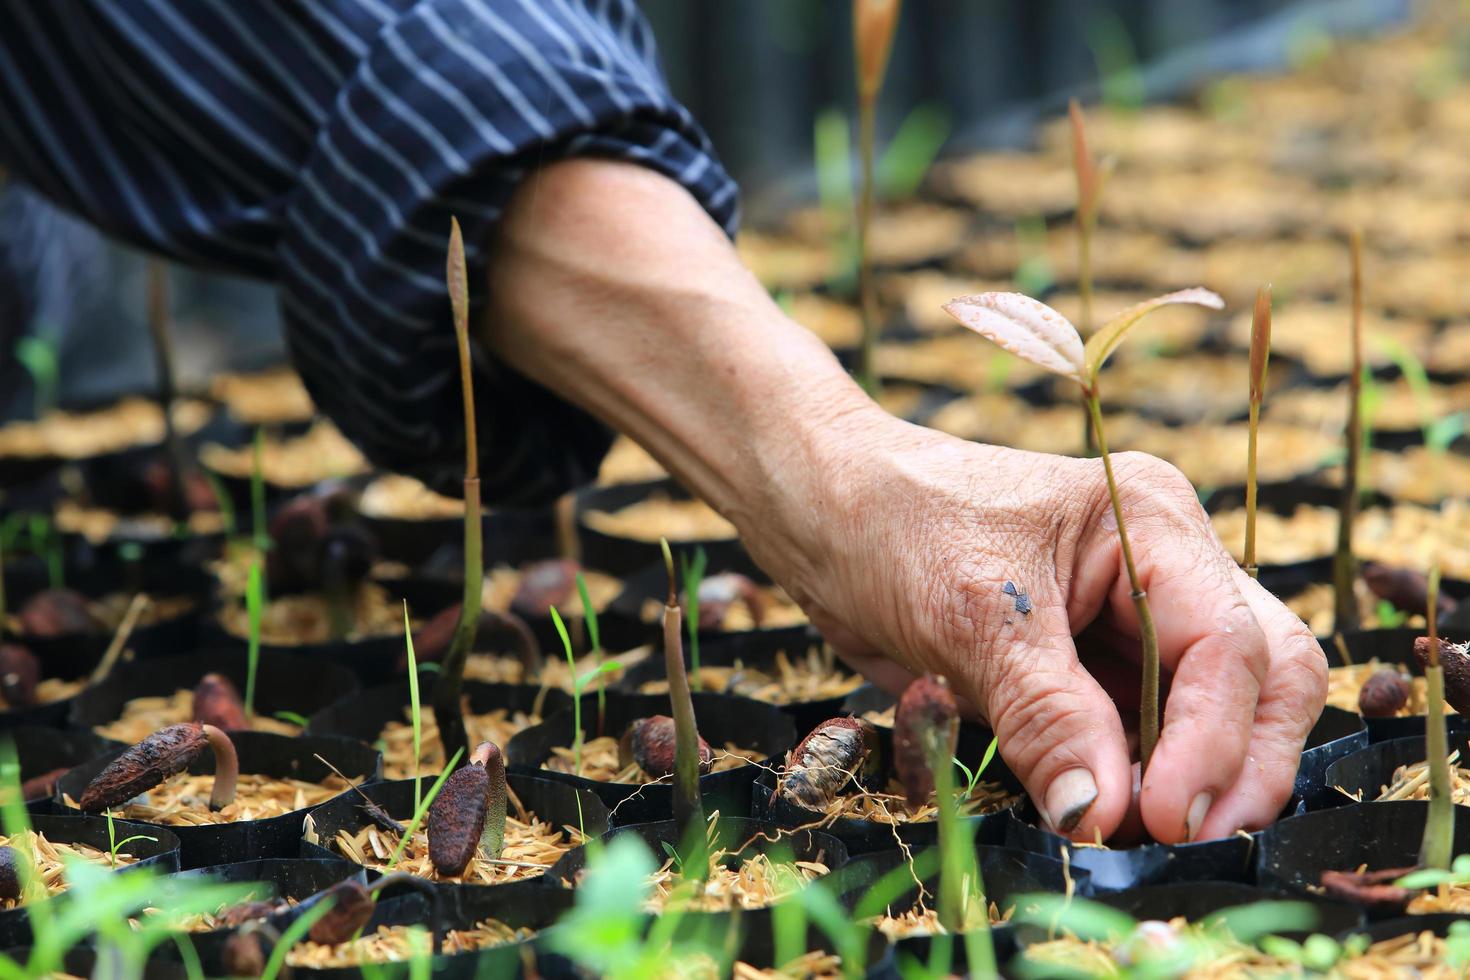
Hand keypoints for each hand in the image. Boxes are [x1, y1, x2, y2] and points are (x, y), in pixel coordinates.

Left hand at [750, 413, 1327, 844]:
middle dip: (1241, 765)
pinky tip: (1099, 816)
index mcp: (1151, 524)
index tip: (1160, 819)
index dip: (1211, 742)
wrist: (820, 512)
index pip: (1229, 645)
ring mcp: (1129, 623)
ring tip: (1139, 843)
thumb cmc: (892, 524)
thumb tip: (1099, 817)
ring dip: (1192, 781)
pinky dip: (1132, 780)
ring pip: (1211, 714)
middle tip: (1184, 842)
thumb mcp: (971, 617)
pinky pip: (1138, 735)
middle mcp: (1162, 570)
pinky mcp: (1087, 670)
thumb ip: (1045, 715)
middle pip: (1262, 676)